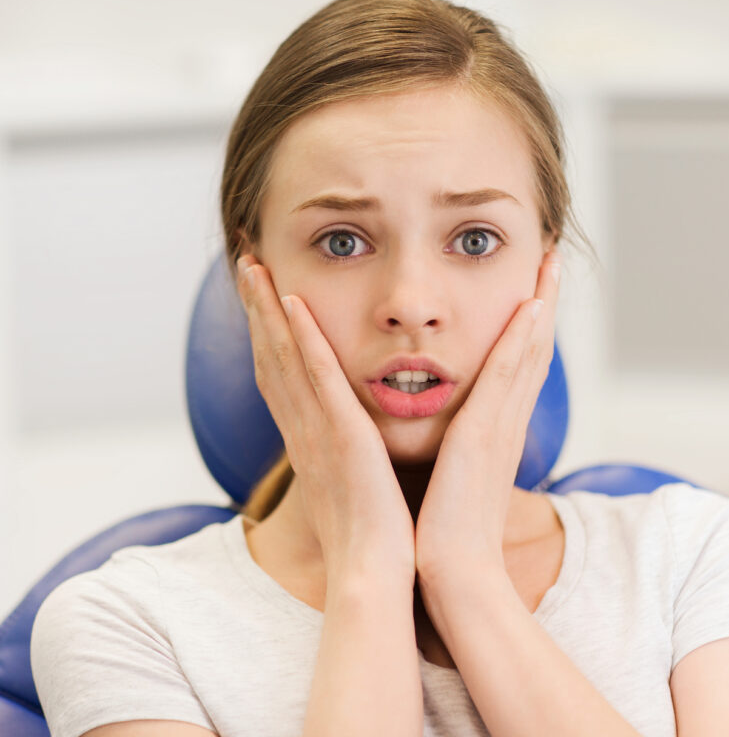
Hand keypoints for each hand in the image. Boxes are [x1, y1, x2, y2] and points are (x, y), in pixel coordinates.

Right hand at [235, 254, 415, 582]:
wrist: (373, 575)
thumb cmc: (369, 536)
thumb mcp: (350, 486)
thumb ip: (345, 456)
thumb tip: (353, 441)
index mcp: (307, 440)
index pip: (279, 376)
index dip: (266, 335)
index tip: (261, 298)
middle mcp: (301, 429)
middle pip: (269, 357)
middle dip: (255, 309)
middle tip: (244, 265)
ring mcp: (317, 431)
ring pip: (284, 357)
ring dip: (267, 309)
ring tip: (253, 266)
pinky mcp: (341, 436)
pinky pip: (318, 378)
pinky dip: (303, 338)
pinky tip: (293, 301)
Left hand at [414, 249, 561, 580]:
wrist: (453, 573)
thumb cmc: (446, 529)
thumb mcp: (453, 476)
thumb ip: (455, 447)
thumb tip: (445, 431)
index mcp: (495, 430)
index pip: (518, 366)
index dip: (529, 325)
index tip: (533, 287)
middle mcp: (506, 422)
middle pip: (533, 349)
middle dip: (544, 301)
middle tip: (551, 257)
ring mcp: (501, 427)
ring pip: (528, 352)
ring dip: (540, 305)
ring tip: (549, 262)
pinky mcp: (485, 436)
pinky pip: (507, 377)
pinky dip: (521, 340)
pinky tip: (529, 305)